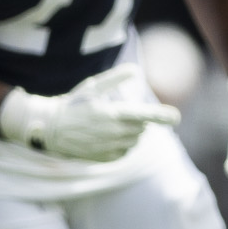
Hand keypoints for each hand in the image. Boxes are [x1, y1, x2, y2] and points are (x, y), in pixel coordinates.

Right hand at [0, 64, 177, 160]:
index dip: (164, 116)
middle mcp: (115, 132)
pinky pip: (125, 152)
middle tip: (120, 114)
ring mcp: (110, 147)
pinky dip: (124, 145)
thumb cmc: (73, 104)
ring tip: (113, 125)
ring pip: (135, 140)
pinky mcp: (106, 158)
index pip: (146, 115)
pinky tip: (110, 138)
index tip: (176, 117)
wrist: (51, 129)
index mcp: (113, 113)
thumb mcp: (93, 87)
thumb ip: (116, 79)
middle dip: (139, 121)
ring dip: (132, 133)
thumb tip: (136, 70)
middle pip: (142, 128)